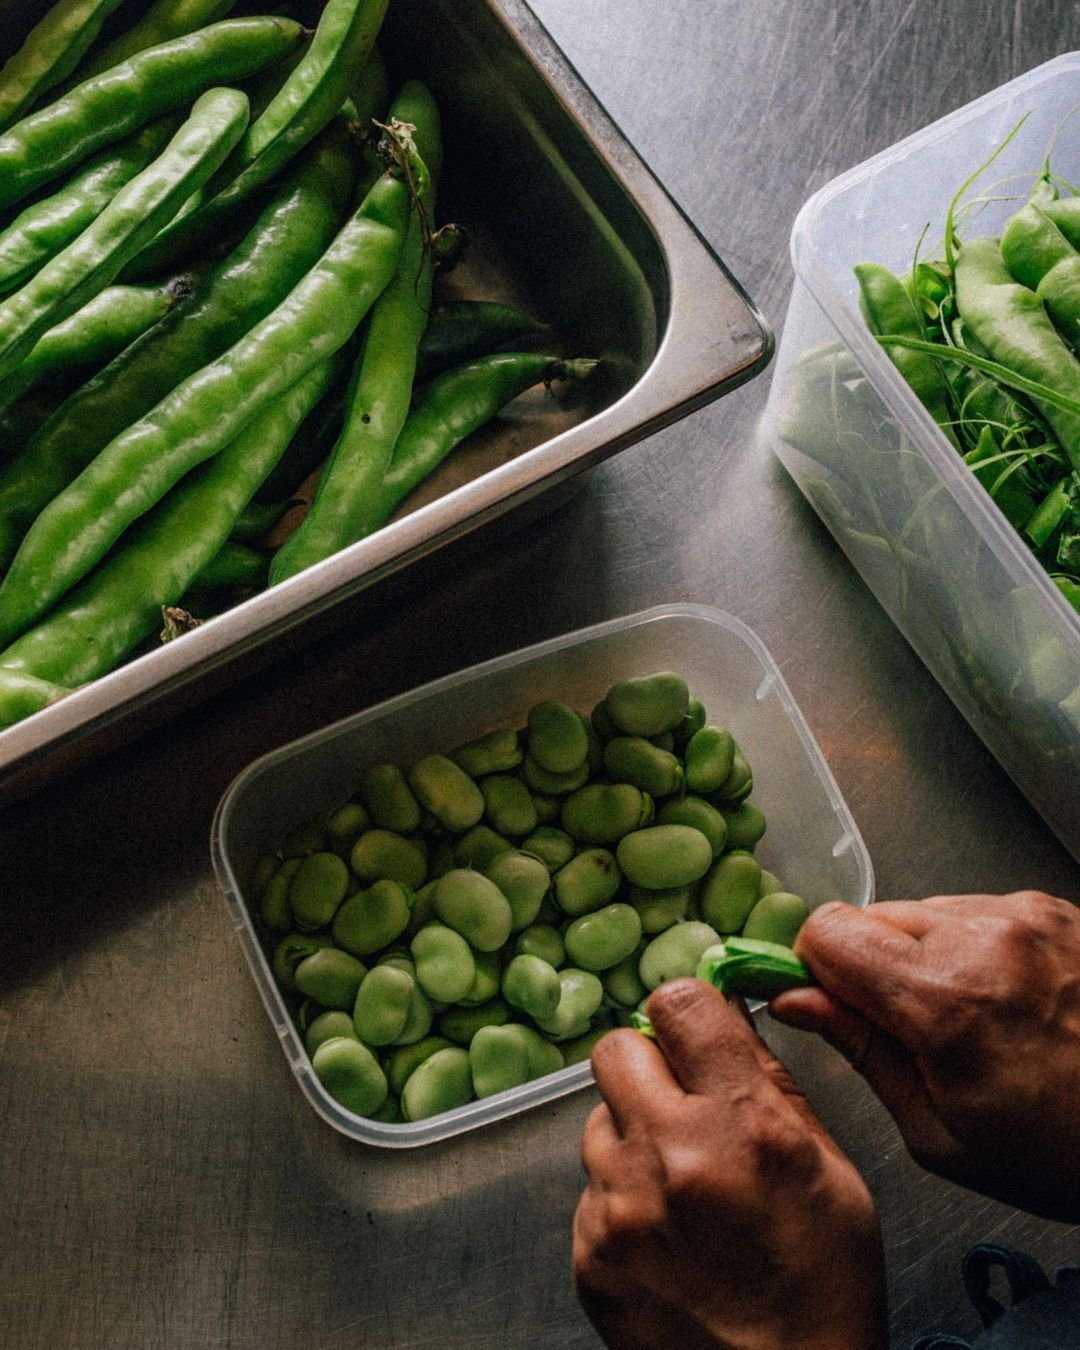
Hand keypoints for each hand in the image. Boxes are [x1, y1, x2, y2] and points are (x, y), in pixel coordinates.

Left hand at [572, 978, 887, 1349]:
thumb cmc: (824, 1291)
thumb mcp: (833, 1173)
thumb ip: (771, 1085)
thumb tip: (728, 1017)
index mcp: (743, 1125)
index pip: (680, 1003)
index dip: (689, 1011)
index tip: (698, 1031)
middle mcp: (671, 1156)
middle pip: (616, 1049)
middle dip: (648, 1065)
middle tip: (680, 1103)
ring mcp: (619, 1209)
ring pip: (598, 1121)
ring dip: (632, 1137)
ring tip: (680, 1187)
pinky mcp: (589, 1255)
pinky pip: (590, 1190)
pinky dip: (620, 1200)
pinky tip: (665, 1237)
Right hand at [771, 890, 1079, 1220]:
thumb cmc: (1062, 1153)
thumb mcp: (939, 1133)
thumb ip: (860, 1051)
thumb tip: (793, 1001)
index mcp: (947, 1001)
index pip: (827, 932)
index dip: (815, 970)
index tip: (826, 1002)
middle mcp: (985, 938)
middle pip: (868, 917)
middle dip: (870, 966)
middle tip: (908, 1026)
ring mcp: (1024, 914)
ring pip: (920, 910)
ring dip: (922, 954)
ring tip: (969, 1016)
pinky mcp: (1052, 906)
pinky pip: (972, 910)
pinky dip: (970, 947)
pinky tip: (1005, 998)